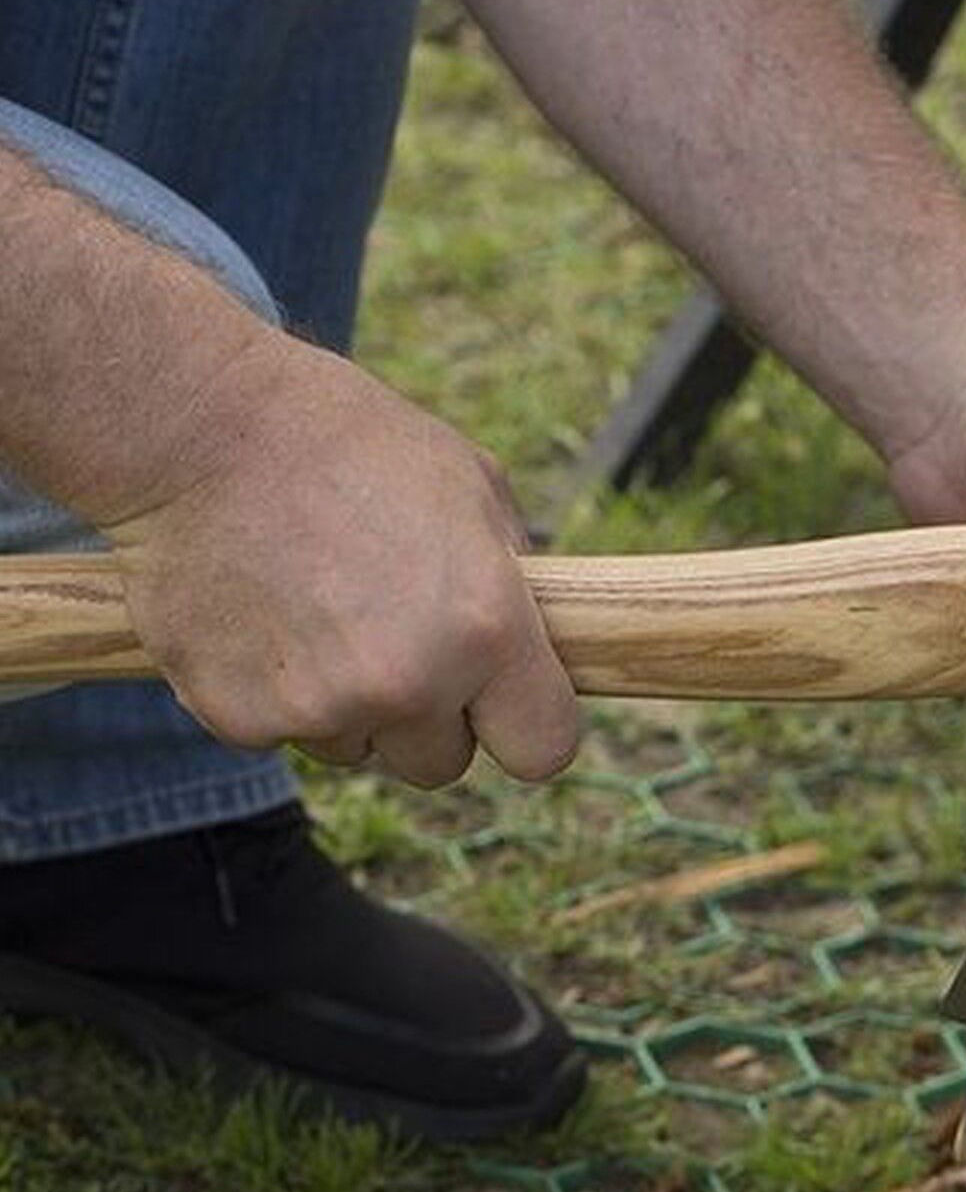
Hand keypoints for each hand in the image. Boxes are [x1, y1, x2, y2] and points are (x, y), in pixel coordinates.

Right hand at [103, 337, 579, 786]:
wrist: (195, 428)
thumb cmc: (347, 443)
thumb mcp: (471, 487)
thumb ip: (514, 586)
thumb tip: (536, 648)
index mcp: (486, 629)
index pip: (544, 748)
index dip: (524, 727)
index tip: (502, 707)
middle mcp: (410, 683)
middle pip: (443, 763)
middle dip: (426, 716)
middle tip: (388, 635)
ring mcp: (320, 707)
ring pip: (359, 750)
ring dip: (346, 705)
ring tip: (314, 608)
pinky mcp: (239, 717)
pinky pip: (280, 734)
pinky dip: (271, 693)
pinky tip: (259, 616)